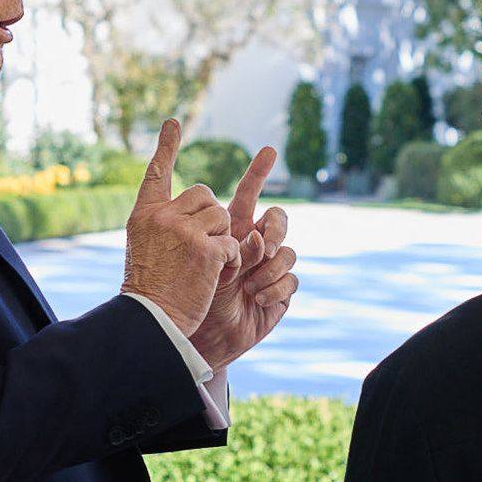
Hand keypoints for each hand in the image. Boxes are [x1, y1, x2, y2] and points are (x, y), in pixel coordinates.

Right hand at [122, 120, 239, 334]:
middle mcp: (163, 216)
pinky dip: (230, 260)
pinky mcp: (208, 249)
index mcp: (144, 215)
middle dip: (211, 216)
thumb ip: (163, 225)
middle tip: (201, 245)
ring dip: (222, 239)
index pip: (156, 173)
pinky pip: (233, 243)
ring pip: (222, 217)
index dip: (166, 147)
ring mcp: (186, 231)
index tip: (173, 123)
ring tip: (204, 264)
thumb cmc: (149, 290)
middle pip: (204, 194)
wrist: (151, 319)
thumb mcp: (144, 248)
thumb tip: (197, 207)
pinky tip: (214, 275)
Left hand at [189, 145, 298, 368]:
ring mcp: (270, 268)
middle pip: (279, 219)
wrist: (199, 333)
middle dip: (276, 228)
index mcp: (233, 229)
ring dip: (269, 268)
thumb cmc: (189, 295)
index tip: (268, 149)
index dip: (258, 171)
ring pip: (288, 252)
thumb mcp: (199, 260)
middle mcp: (255, 244)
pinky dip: (274, 288)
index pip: (248, 194)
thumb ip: (222, 241)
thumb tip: (254, 234)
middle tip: (262, 245)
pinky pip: (292, 280)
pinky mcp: (281, 292)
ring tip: (248, 286)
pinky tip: (256, 298)